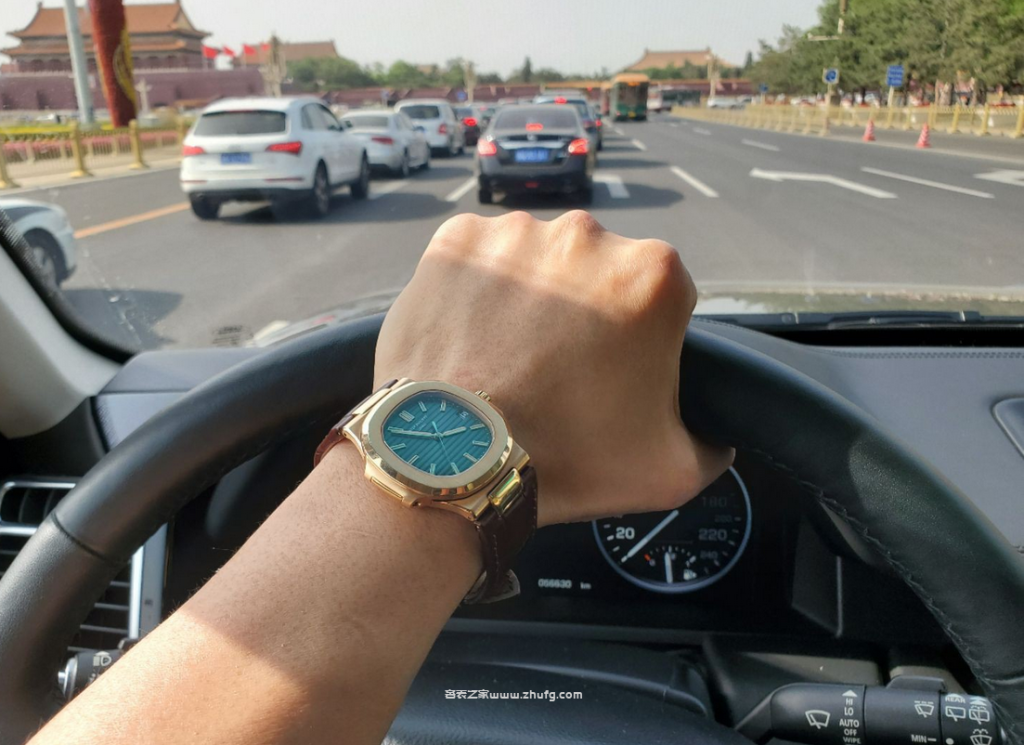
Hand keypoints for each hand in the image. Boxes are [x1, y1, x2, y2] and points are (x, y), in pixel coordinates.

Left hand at [376, 211, 732, 525]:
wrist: (451, 457)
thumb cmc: (563, 458)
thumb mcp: (669, 471)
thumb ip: (711, 446)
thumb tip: (718, 439)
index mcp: (653, 275)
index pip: (662, 299)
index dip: (640, 341)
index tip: (611, 374)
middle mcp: (588, 234)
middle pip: (599, 272)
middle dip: (587, 313)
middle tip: (558, 371)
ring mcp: (516, 231)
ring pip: (538, 262)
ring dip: (533, 298)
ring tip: (509, 357)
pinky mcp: (457, 239)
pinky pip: (481, 258)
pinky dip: (480, 288)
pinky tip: (474, 336)